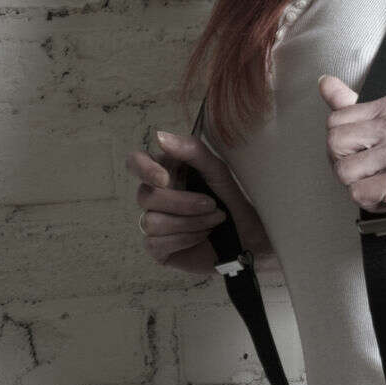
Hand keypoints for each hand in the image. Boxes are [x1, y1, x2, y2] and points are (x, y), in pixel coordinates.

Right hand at [126, 130, 268, 276]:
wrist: (249, 237)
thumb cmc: (233, 201)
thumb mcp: (217, 171)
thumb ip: (192, 151)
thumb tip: (160, 137)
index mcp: (166, 173)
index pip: (135, 163)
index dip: (144, 169)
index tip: (165, 178)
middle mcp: (155, 197)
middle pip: (145, 196)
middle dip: (183, 203)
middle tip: (212, 205)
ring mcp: (154, 223)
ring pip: (151, 221)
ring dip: (189, 222)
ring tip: (214, 222)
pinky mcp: (158, 248)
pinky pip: (156, 243)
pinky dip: (185, 239)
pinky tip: (202, 237)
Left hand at [318, 74, 385, 239]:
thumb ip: (353, 106)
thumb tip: (325, 82)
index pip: (335, 120)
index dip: (343, 145)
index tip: (368, 154)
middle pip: (333, 144)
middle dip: (345, 165)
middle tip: (373, 171)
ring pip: (342, 172)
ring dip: (358, 186)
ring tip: (384, 183)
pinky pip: (357, 193)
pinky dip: (370, 203)